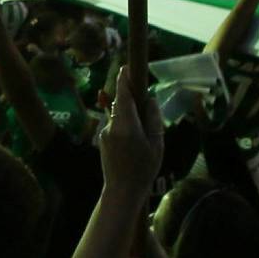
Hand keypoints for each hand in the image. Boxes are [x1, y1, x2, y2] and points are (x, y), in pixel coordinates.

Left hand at [98, 73, 163, 197]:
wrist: (122, 190)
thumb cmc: (143, 168)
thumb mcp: (156, 144)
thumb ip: (153, 119)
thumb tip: (150, 99)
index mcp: (126, 125)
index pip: (122, 95)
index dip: (124, 80)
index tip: (126, 67)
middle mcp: (111, 125)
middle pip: (120, 103)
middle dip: (131, 98)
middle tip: (145, 100)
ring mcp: (104, 132)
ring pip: (118, 115)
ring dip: (129, 114)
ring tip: (144, 131)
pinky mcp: (102, 139)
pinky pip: (115, 125)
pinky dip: (125, 125)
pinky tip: (135, 141)